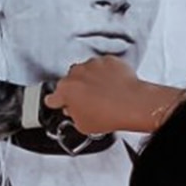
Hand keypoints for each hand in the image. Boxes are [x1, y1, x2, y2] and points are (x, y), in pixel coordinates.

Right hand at [47, 56, 179, 138]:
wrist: (132, 104)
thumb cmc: (109, 114)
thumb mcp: (82, 126)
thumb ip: (73, 116)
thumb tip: (75, 112)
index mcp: (65, 90)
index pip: (53, 97)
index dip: (57, 103)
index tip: (61, 104)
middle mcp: (76, 73)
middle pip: (70, 81)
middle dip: (76, 90)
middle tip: (88, 102)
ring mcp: (93, 64)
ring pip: (87, 71)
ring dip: (91, 80)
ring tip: (103, 94)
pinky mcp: (108, 60)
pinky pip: (104, 66)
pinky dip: (107, 73)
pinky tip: (113, 86)